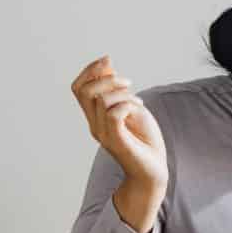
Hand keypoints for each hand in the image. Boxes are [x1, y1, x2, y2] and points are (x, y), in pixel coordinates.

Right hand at [74, 55, 168, 195]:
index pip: (78, 88)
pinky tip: (138, 110)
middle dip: (107, 78)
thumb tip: (106, 64)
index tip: (108, 62)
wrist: (153, 170)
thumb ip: (116, 90)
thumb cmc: (144, 139)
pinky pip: (114, 114)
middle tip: (128, 83)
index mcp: (95, 116)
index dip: (90, 70)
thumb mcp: (130, 106)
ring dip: (123, 93)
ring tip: (137, 103)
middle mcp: (94, 125)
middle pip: (85, 91)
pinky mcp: (117, 142)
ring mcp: (104, 134)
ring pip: (102, 100)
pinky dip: (127, 105)